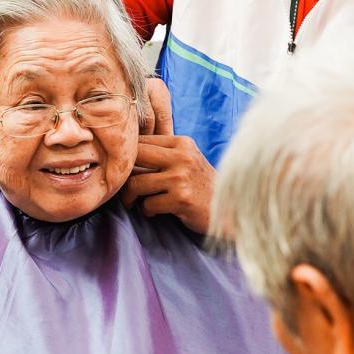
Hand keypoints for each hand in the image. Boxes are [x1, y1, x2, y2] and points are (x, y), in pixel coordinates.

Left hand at [123, 78, 215, 233]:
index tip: (126, 172)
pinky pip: (147, 204)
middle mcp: (182, 157)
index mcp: (182, 143)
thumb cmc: (201, 186)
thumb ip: (162, 154)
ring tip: (139, 202)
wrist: (229, 210)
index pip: (141, 142)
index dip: (128, 158)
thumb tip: (124, 155)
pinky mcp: (181, 199)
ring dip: (132, 197)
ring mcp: (182, 178)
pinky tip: (156, 211)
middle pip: (134, 157)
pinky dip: (147, 211)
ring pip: (136, 183)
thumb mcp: (187, 161)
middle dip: (124, 175)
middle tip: (125, 188)